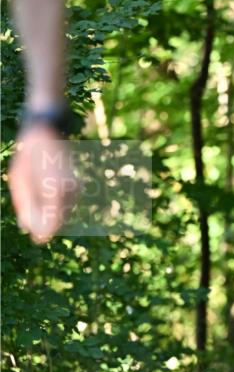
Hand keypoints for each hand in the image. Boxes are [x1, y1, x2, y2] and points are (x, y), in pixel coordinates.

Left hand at [8, 123, 78, 243]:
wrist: (46, 132)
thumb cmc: (28, 155)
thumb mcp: (19, 179)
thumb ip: (24, 203)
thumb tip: (27, 226)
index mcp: (54, 188)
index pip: (53, 220)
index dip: (45, 232)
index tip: (38, 240)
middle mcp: (69, 188)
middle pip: (59, 219)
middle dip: (46, 224)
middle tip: (33, 224)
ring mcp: (75, 186)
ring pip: (63, 212)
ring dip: (49, 213)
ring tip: (35, 198)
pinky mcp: (76, 185)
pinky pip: (66, 204)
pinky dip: (55, 206)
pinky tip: (44, 193)